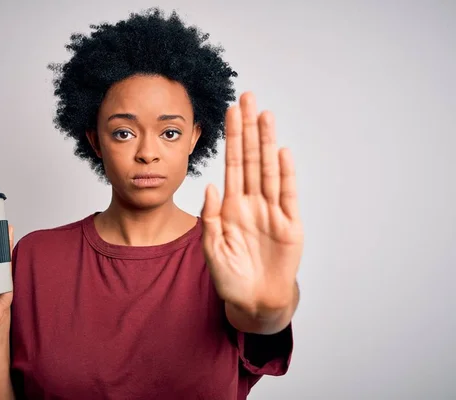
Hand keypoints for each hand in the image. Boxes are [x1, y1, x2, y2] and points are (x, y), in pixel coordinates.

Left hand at [201, 92, 303, 314]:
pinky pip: (287, 197)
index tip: (229, 112)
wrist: (254, 302)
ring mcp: (272, 212)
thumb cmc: (231, 277)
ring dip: (267, 142)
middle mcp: (252, 203)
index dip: (231, 138)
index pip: (232, 164)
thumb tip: (209, 184)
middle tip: (248, 97)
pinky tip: (281, 153)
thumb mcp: (212, 248)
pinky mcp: (290, 226)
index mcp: (231, 207)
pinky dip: (285, 175)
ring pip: (269, 170)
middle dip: (249, 129)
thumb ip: (211, 217)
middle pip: (251, 159)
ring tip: (265, 115)